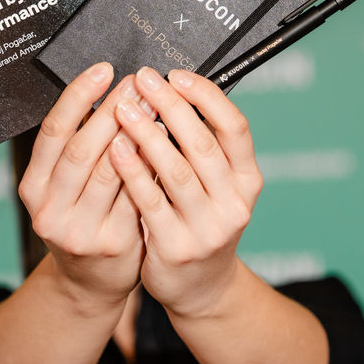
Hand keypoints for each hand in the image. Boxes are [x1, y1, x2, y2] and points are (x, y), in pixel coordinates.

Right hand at [19, 62, 150, 308]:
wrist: (89, 282)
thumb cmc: (81, 217)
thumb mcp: (63, 187)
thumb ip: (76, 147)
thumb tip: (109, 87)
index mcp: (32, 188)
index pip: (53, 132)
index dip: (78, 97)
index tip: (103, 68)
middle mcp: (50, 210)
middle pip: (82, 150)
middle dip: (112, 110)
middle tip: (138, 82)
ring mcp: (80, 231)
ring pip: (112, 172)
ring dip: (136, 134)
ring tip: (156, 104)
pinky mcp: (113, 244)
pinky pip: (136, 196)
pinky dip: (150, 166)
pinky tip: (167, 143)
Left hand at [109, 67, 262, 318]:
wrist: (201, 288)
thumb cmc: (202, 221)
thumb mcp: (219, 186)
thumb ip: (206, 147)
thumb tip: (176, 89)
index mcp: (248, 180)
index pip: (235, 127)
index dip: (206, 97)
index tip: (176, 75)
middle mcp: (235, 204)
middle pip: (203, 144)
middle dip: (171, 106)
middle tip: (144, 80)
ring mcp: (208, 228)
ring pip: (176, 171)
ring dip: (147, 134)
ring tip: (123, 107)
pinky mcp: (177, 248)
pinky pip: (150, 202)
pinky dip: (132, 171)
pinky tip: (115, 148)